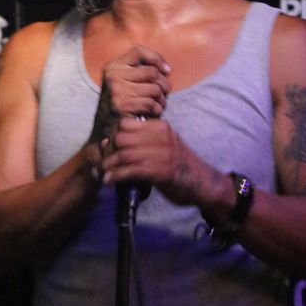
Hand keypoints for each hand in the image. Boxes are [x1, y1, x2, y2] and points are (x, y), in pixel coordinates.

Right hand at [89, 45, 170, 146]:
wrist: (106, 127)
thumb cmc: (122, 102)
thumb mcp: (125, 80)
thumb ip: (141, 70)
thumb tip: (167, 70)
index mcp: (113, 66)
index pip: (139, 51)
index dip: (157, 58)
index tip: (167, 70)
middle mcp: (113, 76)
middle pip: (152, 72)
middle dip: (164, 84)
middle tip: (164, 93)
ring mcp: (117, 91)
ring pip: (154, 89)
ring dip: (162, 99)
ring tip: (159, 104)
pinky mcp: (122, 106)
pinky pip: (151, 103)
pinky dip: (157, 109)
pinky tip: (154, 112)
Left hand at [102, 117, 224, 207]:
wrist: (202, 182)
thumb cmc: (178, 165)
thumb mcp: (163, 145)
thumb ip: (140, 141)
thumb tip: (106, 142)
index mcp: (160, 127)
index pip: (125, 123)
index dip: (114, 135)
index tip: (111, 148)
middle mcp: (161, 137)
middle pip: (121, 137)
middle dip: (109, 151)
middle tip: (105, 162)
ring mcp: (161, 154)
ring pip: (123, 154)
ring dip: (109, 166)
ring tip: (104, 174)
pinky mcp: (160, 171)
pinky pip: (130, 171)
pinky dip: (116, 176)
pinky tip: (110, 181)